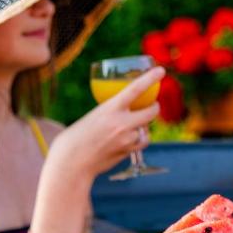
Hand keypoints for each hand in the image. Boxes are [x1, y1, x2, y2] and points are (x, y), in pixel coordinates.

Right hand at [48, 66, 163, 178]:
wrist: (71, 162)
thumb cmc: (76, 137)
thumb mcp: (93, 117)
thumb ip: (110, 114)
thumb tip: (123, 113)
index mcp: (109, 109)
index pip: (135, 89)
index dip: (150, 78)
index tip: (161, 70)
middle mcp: (121, 123)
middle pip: (151, 112)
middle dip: (155, 107)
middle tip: (153, 104)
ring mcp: (126, 139)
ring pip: (146, 129)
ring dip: (143, 126)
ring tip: (131, 127)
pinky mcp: (128, 152)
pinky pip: (141, 142)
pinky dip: (140, 139)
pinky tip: (132, 138)